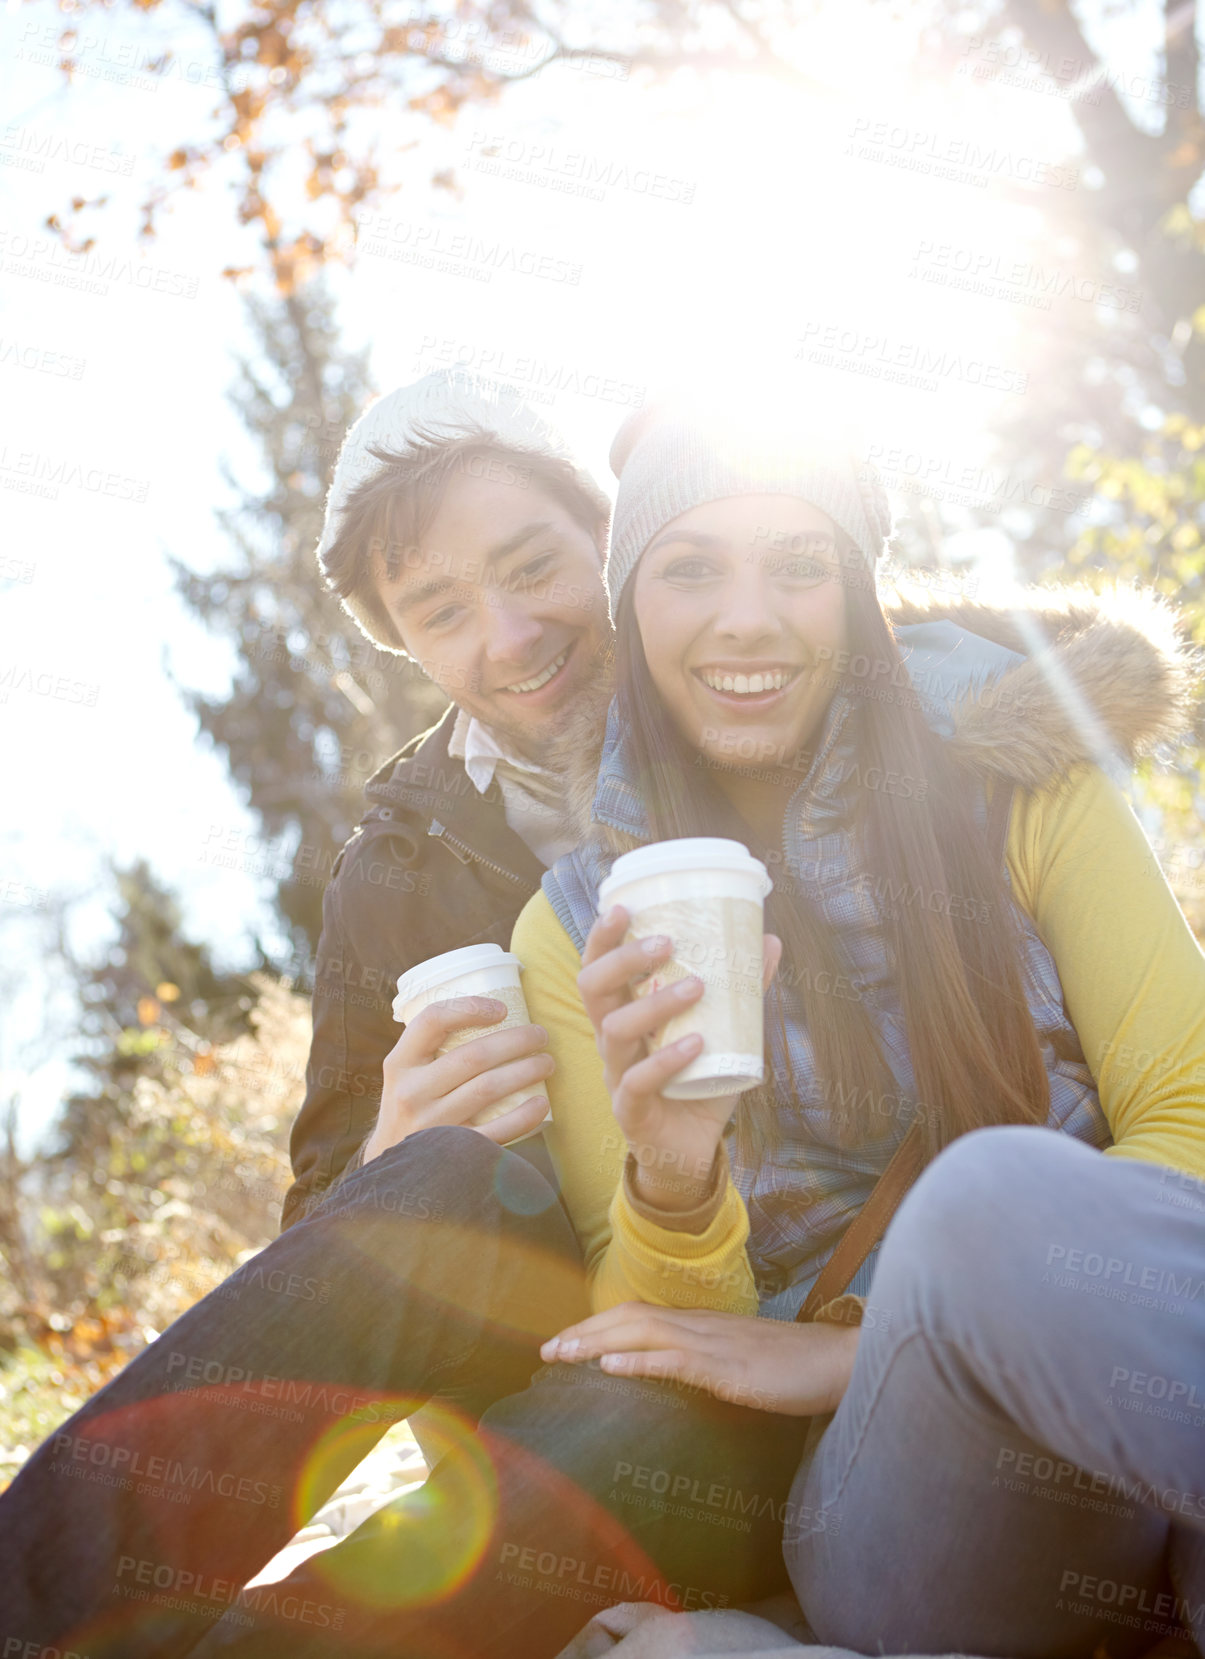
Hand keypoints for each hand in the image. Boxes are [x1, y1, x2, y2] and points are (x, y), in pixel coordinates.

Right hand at [362, 998, 552, 1163]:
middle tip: (541, 1036)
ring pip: (488, 1088)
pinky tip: (541, 1104)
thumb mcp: (405, 1075)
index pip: (432, 1021)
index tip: (503, 1009)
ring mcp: (432, 1124)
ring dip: (526, 1071)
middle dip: (516, 1041)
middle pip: (473, 1056)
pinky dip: (524, 1116)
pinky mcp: (452, 1154)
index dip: (470, 1008)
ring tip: (547, 1063)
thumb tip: (491, 1012)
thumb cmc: (411, 1107)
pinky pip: (496, 1131)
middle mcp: (411, 1092)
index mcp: (400, 1064)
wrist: (391, 1169)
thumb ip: (432, 1048)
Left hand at [539, 1301, 858, 1417]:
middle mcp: (701, 1326)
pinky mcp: (730, 1369)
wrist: (841, 1362)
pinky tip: (611, 1369)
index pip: (639, 1318)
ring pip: (643, 1332)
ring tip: (561, 1355)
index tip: (564, 1344)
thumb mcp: (741, 1364)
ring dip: (597, 1341)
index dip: (598, 1328)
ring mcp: (714, 1344)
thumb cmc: (796, 1367)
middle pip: (630, 1318)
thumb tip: (676, 1375)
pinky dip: (640, 1361)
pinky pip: (677, 1360)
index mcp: (703, 1326)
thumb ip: (707, 1365)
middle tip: (544, 1351)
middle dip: (584, 1332)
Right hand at [576, 905, 780, 1210]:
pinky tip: (697, 1044)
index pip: (599, 967)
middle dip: (622, 960)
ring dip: (655, 1005)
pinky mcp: (631, 1112)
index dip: (603, 938)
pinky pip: (638, 1082)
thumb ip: (741, 992)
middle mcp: (612, 1041)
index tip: (626, 907)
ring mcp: (617, 1076)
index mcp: (625, 1015)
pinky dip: (667, 1060)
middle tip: (666, 943)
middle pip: (593, 989)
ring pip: (615, 1031)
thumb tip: (769, 941)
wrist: (692, 1154)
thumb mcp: (724, 1033)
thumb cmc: (699, 1085)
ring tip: (697, 986)